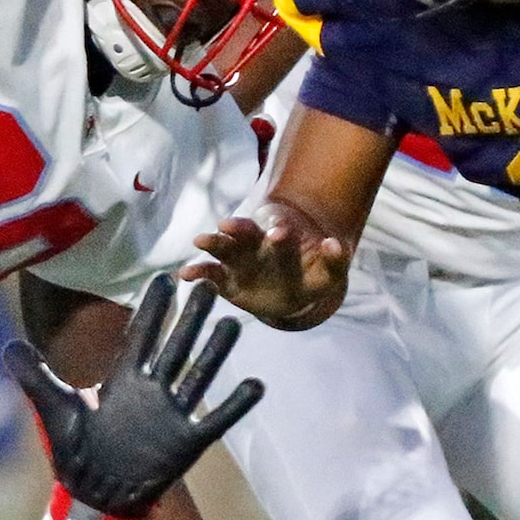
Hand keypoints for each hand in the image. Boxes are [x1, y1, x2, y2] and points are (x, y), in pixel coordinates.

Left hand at [3, 273, 262, 518]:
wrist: (94, 496)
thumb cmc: (75, 452)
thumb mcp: (51, 409)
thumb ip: (33, 375)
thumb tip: (7, 345)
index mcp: (122, 379)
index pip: (141, 335)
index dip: (152, 308)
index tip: (164, 277)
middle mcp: (152, 390)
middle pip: (176, 345)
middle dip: (190, 317)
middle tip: (208, 284)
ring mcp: (172, 414)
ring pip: (199, 375)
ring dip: (216, 351)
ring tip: (233, 322)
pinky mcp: (187, 442)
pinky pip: (217, 420)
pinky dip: (236, 404)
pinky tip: (256, 384)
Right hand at [183, 202, 349, 329]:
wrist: (293, 294)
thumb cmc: (310, 276)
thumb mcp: (329, 272)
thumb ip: (335, 259)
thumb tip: (335, 244)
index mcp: (281, 238)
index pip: (277, 229)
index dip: (278, 231)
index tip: (278, 233)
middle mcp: (255, 244)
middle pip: (244, 231)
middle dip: (237, 228)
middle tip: (227, 225)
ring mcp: (239, 261)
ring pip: (223, 247)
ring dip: (212, 243)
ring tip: (199, 241)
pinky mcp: (227, 281)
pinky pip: (210, 275)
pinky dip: (198, 274)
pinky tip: (184, 276)